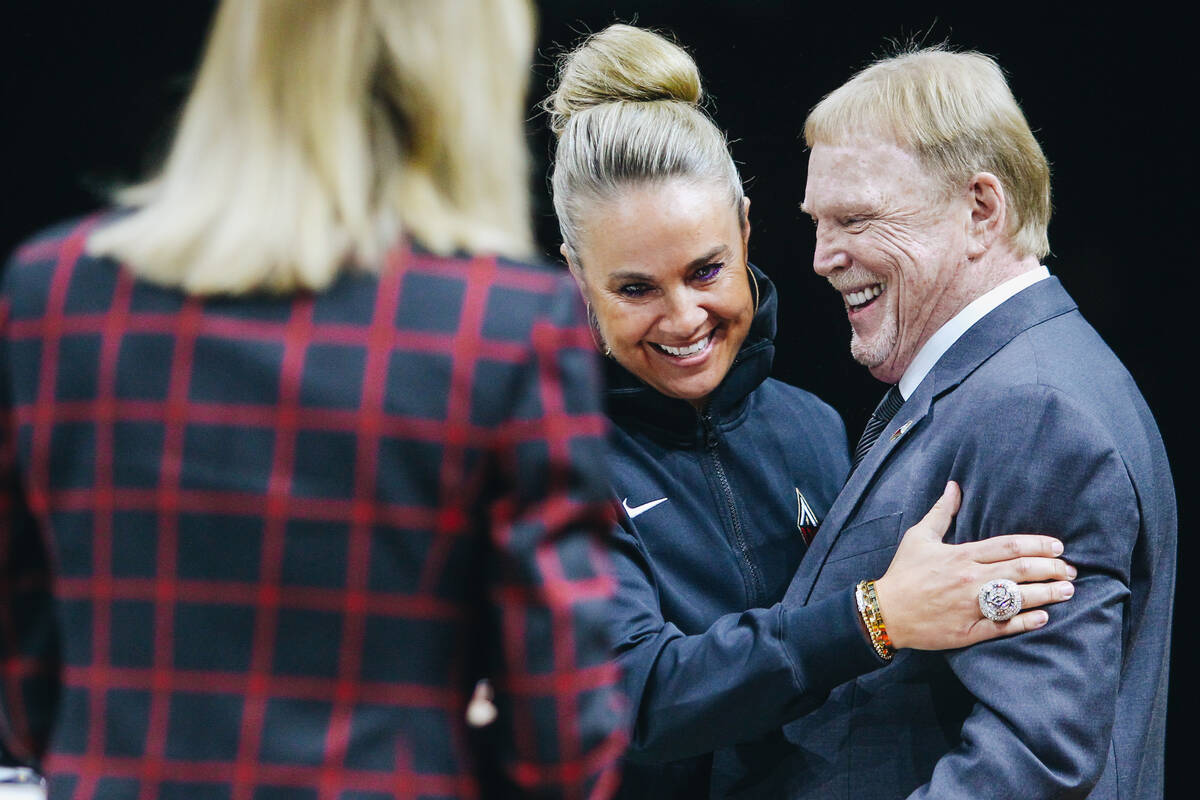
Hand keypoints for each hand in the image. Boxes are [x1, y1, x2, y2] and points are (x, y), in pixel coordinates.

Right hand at [872, 481, 1075, 650]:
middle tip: (1070, 570)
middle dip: (1051, 569)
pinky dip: (1026, 621)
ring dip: (1047, 593)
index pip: (1008, 546)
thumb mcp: (919, 537)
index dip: (1038, 545)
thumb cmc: (903, 573)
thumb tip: (954, 486)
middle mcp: (970, 580)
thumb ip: (941, 512)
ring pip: (1017, 598)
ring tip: (1068, 590)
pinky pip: (1003, 626)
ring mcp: (971, 606)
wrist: (885, 612)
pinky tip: (1044, 616)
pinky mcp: (968, 631)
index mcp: (961, 555)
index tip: (1058, 546)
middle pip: (1020, 571)